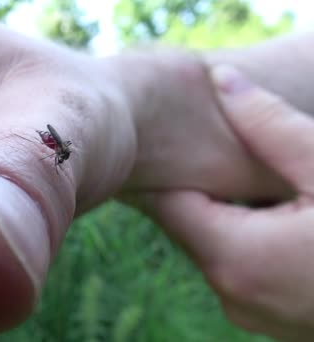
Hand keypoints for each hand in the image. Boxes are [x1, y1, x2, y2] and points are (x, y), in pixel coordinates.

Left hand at [147, 65, 313, 340]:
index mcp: (235, 258)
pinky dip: (245, 237)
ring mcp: (250, 311)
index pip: (166, 202)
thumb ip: (269, 126)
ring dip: (224, 212)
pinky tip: (271, 212)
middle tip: (204, 142)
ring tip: (244, 178)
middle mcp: (231, 293)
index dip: (166, 164)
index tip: (162, 132)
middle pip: (189, 223)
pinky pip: (240, 265)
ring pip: (214, 244)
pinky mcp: (271, 318)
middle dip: (200, 185)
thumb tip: (221, 78)